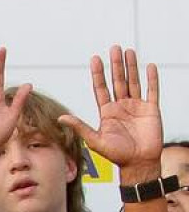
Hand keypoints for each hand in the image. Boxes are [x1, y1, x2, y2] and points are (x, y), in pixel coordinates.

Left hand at [59, 46, 161, 172]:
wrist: (138, 163)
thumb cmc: (116, 155)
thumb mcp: (95, 140)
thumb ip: (80, 127)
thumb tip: (61, 118)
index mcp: (107, 112)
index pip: (101, 88)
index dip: (98, 73)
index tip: (95, 58)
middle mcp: (121, 106)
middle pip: (117, 81)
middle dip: (116, 65)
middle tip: (114, 47)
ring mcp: (137, 106)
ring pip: (133, 81)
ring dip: (131, 66)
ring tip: (128, 51)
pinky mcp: (151, 109)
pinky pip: (152, 90)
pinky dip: (152, 79)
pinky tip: (150, 66)